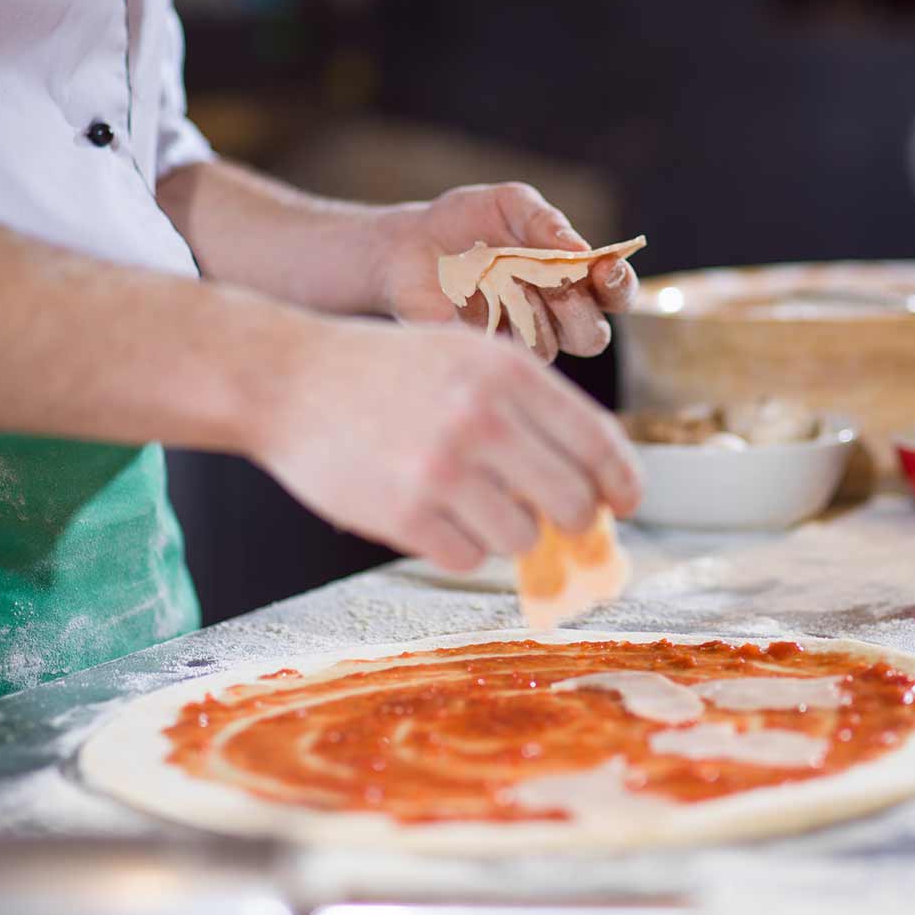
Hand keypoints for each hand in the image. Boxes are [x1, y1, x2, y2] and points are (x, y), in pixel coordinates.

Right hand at [250, 319, 642, 569]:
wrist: (290, 379)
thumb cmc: (388, 371)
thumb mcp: (467, 357)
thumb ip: (532, 409)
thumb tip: (595, 484)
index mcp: (508, 372)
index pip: (598, 442)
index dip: (622, 481)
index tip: (624, 502)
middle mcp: (484, 418)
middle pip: (574, 503)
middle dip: (573, 519)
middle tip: (555, 518)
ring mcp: (443, 468)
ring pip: (523, 538)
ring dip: (507, 530)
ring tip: (470, 500)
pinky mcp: (404, 514)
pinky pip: (467, 557)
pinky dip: (458, 543)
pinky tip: (430, 510)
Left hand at [376, 183, 638, 362]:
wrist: (407, 244)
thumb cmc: (467, 220)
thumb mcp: (508, 204)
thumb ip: (544, 221)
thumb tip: (580, 246)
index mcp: (572, 277)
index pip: (615, 293)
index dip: (619, 285)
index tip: (605, 267)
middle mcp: (554, 316)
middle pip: (592, 336)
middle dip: (579, 311)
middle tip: (555, 282)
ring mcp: (519, 340)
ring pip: (546, 350)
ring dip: (527, 313)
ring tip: (496, 276)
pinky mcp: (482, 354)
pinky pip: (499, 352)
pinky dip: (486, 320)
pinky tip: (467, 294)